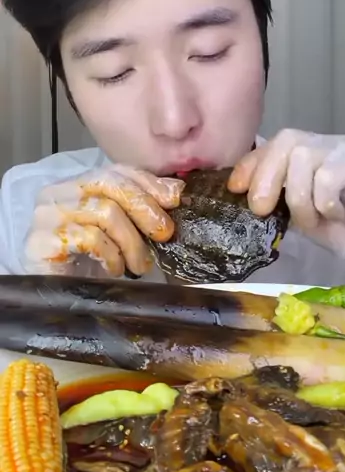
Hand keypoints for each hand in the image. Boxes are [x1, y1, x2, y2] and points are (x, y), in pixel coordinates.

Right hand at [24, 166, 184, 276]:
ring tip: (140, 265)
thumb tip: (175, 192)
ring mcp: (46, 217)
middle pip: (110, 184)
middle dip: (145, 209)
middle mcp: (56, 194)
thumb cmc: (88, 265)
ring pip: (105, 212)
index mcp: (74, 186)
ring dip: (132, 242)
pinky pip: (91, 238)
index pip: (114, 171)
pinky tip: (115, 269)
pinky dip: (111, 255)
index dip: (148, 183)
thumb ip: (138, 209)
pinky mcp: (42, 242)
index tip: (174, 200)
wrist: (55, 300)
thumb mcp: (118, 233)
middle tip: (164, 235)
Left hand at [228, 129, 344, 301]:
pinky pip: (330, 174)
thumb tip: (245, 195)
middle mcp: (328, 145)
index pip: (275, 144)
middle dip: (267, 175)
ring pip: (306, 156)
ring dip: (299, 197)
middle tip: (262, 209)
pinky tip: (338, 214)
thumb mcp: (302, 215)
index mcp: (310, 154)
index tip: (235, 188)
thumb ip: (279, 200)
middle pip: (288, 140)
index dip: (252, 163)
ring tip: (313, 221)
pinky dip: (324, 200)